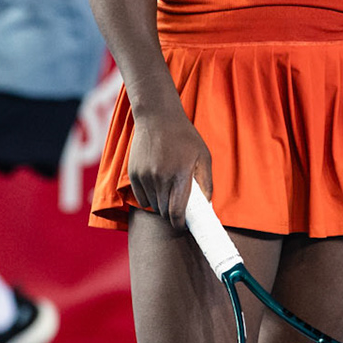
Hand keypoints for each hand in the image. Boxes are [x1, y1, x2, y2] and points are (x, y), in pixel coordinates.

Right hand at [128, 107, 213, 228]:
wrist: (157, 116)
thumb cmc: (184, 136)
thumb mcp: (203, 156)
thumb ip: (206, 182)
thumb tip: (207, 206)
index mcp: (179, 175)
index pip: (176, 212)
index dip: (180, 224)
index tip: (183, 226)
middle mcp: (160, 178)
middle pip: (164, 212)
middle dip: (172, 214)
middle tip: (180, 208)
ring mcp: (144, 176)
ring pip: (152, 206)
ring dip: (161, 205)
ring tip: (169, 192)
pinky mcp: (134, 174)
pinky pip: (141, 198)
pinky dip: (149, 198)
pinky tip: (157, 186)